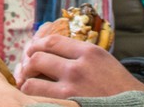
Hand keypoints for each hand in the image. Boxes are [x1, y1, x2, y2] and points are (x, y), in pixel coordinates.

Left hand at [14, 32, 143, 98]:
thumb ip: (79, 54)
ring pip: (32, 81)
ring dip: (26, 83)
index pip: (52, 41)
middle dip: (27, 63)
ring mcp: (72, 88)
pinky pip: (39, 99)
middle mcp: (79, 67)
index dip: (36, 45)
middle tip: (26, 69)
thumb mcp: (103, 62)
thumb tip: (48, 48)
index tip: (31, 51)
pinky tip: (35, 98)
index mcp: (89, 52)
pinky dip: (32, 98)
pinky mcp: (69, 104)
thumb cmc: (118, 87)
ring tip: (28, 85)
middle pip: (37, 57)